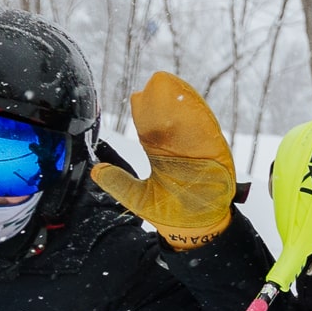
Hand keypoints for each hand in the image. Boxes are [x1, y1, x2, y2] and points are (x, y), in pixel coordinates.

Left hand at [91, 72, 235, 248]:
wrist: (197, 228)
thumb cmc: (171, 214)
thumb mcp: (139, 198)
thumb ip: (119, 183)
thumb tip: (96, 171)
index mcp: (161, 154)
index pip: (150, 127)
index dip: (145, 111)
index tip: (138, 96)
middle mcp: (179, 148)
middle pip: (171, 118)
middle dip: (165, 100)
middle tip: (157, 81)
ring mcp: (198, 150)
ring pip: (190, 120)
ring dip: (183, 103)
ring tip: (174, 85)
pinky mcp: (215, 155)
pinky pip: (208, 132)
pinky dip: (201, 117)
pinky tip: (194, 103)